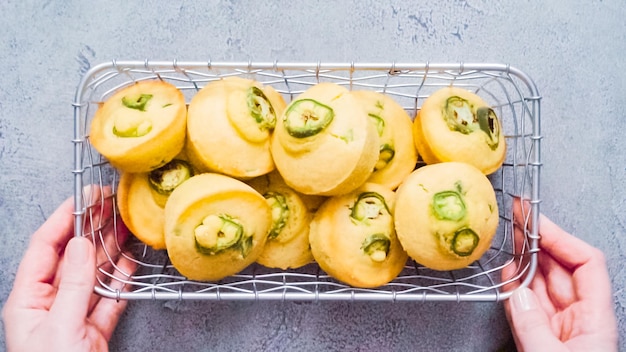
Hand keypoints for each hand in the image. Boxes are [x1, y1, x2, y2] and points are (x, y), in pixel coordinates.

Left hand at [2, 186, 135, 351]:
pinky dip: (122, 280)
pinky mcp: (93, 331)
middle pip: (71, 257)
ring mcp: (72, 317)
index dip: (65, 219)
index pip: (45, 248)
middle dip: (92, 229)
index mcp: (26, 300)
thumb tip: (81, 245)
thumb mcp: (59, 327)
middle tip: (113, 206)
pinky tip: (131, 263)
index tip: (86, 199)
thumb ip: (73, 285)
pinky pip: (109, 299)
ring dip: (111, 251)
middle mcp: (48, 304)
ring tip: (127, 226)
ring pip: (94, 275)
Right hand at [502, 199, 617, 351]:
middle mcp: (579, 321)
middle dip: (538, 241)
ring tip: (510, 237)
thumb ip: (532, 325)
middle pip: (561, 269)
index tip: (535, 221)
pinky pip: (528, 307)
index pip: (586, 263)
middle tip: (519, 217)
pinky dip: (516, 288)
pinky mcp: (542, 342)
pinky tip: (509, 273)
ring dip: (524, 260)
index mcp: (595, 321)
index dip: (560, 237)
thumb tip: (516, 292)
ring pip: (542, 285)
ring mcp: (560, 330)